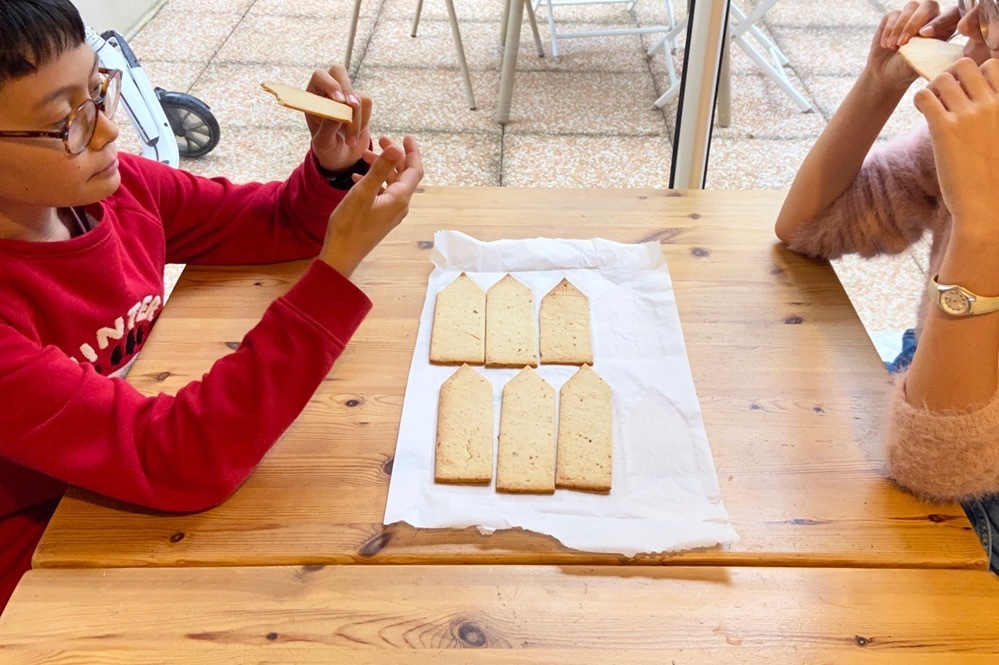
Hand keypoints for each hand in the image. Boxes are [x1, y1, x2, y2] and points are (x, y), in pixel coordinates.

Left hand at [305, 65, 372, 173]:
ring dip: (356, 118)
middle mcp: (327, 91)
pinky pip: (367, 103)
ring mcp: (345, 95)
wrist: (342, 158)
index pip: (319, 77)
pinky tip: (356, 133)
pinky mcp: (360, 102)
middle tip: (352, 106)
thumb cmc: (328, 150)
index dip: (330, 84)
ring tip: (350, 141)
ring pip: (356, 94)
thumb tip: (339, 113)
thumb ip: (328, 128)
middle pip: (338, 71)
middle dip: (347, 89)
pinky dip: (364, 120)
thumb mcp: (324, 144)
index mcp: (312, 96)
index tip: (339, 100)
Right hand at [319, 136, 423, 277]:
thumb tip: (397, 148)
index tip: (406, 136)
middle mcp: (400, 206)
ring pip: (391, 183)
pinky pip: (382, 194)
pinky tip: (357, 178)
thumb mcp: (363, 193)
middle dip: (393, 156)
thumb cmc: (349, 225)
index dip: (413, 152)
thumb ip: (380, 169)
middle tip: (379, 140)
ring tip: (364, 156)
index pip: (415, 170)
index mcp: (399, 199)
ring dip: (381, 168)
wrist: (342, 254)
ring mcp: (391, 213)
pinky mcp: (381, 218)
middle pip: (404, 175)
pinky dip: (374, 182)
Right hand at [867, 1, 957, 89]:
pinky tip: (886, 44)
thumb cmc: (907, 69)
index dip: (940, 21)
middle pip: (929, 6)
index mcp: (945, 28)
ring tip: (893, 47)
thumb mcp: (920, 62)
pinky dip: (888, 30)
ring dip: (900, 28)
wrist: (886, 72)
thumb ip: (927, 49)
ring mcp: (912, 14)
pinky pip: (893, 15)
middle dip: (914, 24)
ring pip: (911, 7)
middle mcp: (931, 17)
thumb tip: (929, 37)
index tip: (924, 34)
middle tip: (903, 43)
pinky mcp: (894, 16)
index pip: (952, 14)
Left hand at [914, 58, 998, 232]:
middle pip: (966, 65)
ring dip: (935, 89)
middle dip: (953, 76)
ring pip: (943, 78)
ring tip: (934, 107)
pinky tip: (923, 112)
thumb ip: (997, 115)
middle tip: (947, 97)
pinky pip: (924, 96)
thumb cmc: (997, 177)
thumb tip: (986, 108)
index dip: (977, 75)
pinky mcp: (944, 129)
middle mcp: (992, 104)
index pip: (993, 65)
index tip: (968, 91)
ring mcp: (968, 115)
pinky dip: (920, 100)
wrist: (988, 205)